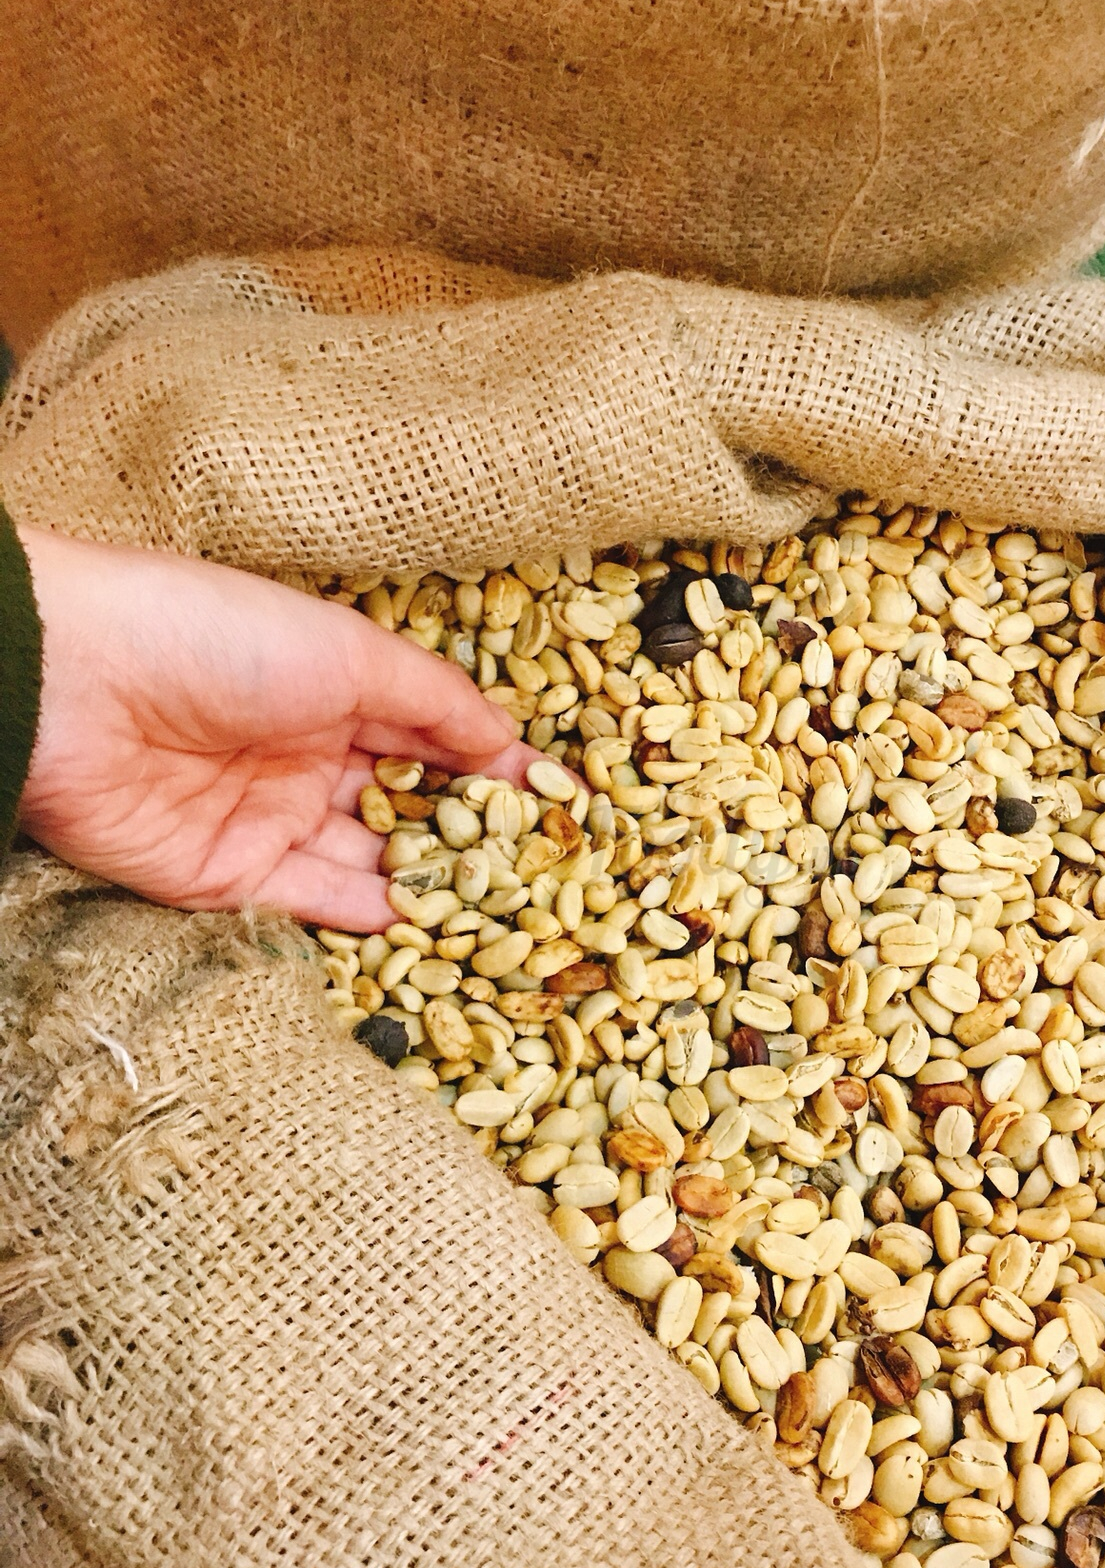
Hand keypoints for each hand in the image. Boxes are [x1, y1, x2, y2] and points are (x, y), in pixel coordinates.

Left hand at [18, 526, 538, 929]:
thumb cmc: (214, 637)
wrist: (73, 685)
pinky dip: (379, 919)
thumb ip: (437, 703)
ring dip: (438, 886)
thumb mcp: (348, 651)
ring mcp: (270, 820)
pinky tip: (441, 930)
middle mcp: (308, 756)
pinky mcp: (231, 880)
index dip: (496, 769)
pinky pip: (319, 905)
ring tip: (517, 912)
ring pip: (372, 861)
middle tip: (554, 873)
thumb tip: (515, 748)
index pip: (433, 737)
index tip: (567, 804)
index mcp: (335, 688)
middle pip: (408, 806)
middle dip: (475, 837)